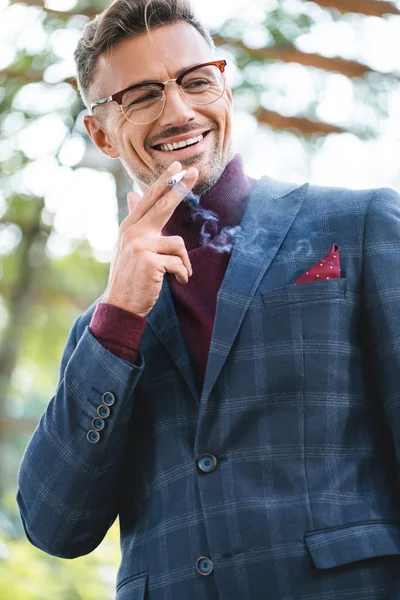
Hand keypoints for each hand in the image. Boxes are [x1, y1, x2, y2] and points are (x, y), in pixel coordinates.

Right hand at [103, 162, 197, 316]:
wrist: (121, 304)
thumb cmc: (130, 275)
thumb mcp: (129, 245)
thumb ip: (135, 220)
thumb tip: (134, 194)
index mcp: (129, 227)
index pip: (149, 198)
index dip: (164, 181)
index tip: (177, 165)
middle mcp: (132, 232)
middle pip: (162, 205)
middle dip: (179, 187)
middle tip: (194, 171)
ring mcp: (140, 245)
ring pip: (178, 244)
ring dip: (183, 262)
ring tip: (178, 274)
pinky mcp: (150, 261)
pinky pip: (179, 262)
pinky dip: (182, 274)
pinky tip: (176, 281)